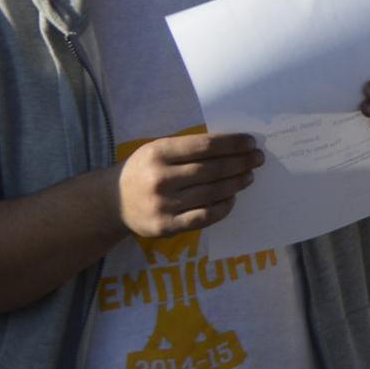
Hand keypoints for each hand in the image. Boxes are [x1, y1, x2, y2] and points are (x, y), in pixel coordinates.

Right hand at [113, 132, 262, 237]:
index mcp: (159, 153)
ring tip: (248, 176)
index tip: (250, 142)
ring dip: (235, 183)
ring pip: (211, 192)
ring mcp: (163, 204)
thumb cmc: (143, 170)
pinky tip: (232, 198)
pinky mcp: (167, 226)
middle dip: (240, 162)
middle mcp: (160, 178)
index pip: (205, 146)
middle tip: (257, 159)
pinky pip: (204, 217)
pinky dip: (223, 207)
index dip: (232, 144)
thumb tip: (232, 145)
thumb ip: (188, 148)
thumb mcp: (157, 150)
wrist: (111, 201)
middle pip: (212, 169)